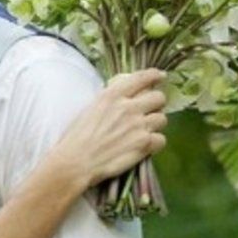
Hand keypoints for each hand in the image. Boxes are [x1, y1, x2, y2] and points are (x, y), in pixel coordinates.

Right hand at [57, 68, 167, 188]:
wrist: (75, 162)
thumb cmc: (76, 138)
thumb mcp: (89, 109)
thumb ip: (109, 101)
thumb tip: (122, 99)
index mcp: (111, 96)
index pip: (141, 78)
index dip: (154, 75)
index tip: (160, 76)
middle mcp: (128, 107)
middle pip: (159, 98)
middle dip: (156, 104)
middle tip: (150, 111)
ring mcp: (138, 126)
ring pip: (162, 119)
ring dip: (155, 125)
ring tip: (144, 132)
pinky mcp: (144, 144)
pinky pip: (161, 139)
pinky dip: (154, 143)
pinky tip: (144, 146)